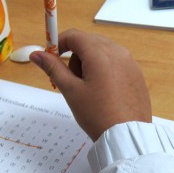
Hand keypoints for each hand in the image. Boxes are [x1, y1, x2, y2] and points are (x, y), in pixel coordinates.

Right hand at [30, 29, 151, 140]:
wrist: (127, 136)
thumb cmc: (97, 114)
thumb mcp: (71, 90)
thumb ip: (53, 68)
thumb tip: (36, 54)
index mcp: (100, 53)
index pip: (74, 35)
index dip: (58, 44)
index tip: (51, 60)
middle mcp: (118, 52)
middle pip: (88, 42)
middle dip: (74, 57)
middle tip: (70, 81)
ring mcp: (130, 62)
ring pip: (102, 52)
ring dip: (89, 64)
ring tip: (88, 90)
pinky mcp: (137, 74)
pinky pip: (116, 63)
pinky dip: (104, 71)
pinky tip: (103, 93)